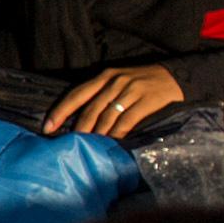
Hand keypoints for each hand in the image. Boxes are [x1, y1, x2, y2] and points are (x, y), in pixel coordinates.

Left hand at [48, 63, 187, 138]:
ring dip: (97, 134)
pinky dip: (117, 134)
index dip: (60, 111)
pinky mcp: (146, 100)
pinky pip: (126, 121)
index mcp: (104, 76)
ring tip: (89, 146)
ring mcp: (131, 90)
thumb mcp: (119, 81)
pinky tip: (112, 143)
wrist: (176, 76)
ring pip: (107, 117)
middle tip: (69, 142)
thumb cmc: (142, 82)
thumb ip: (101, 94)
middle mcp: (115, 81)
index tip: (48, 126)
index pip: (76, 94)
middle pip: (90, 109)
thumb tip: (81, 118)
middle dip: (78, 128)